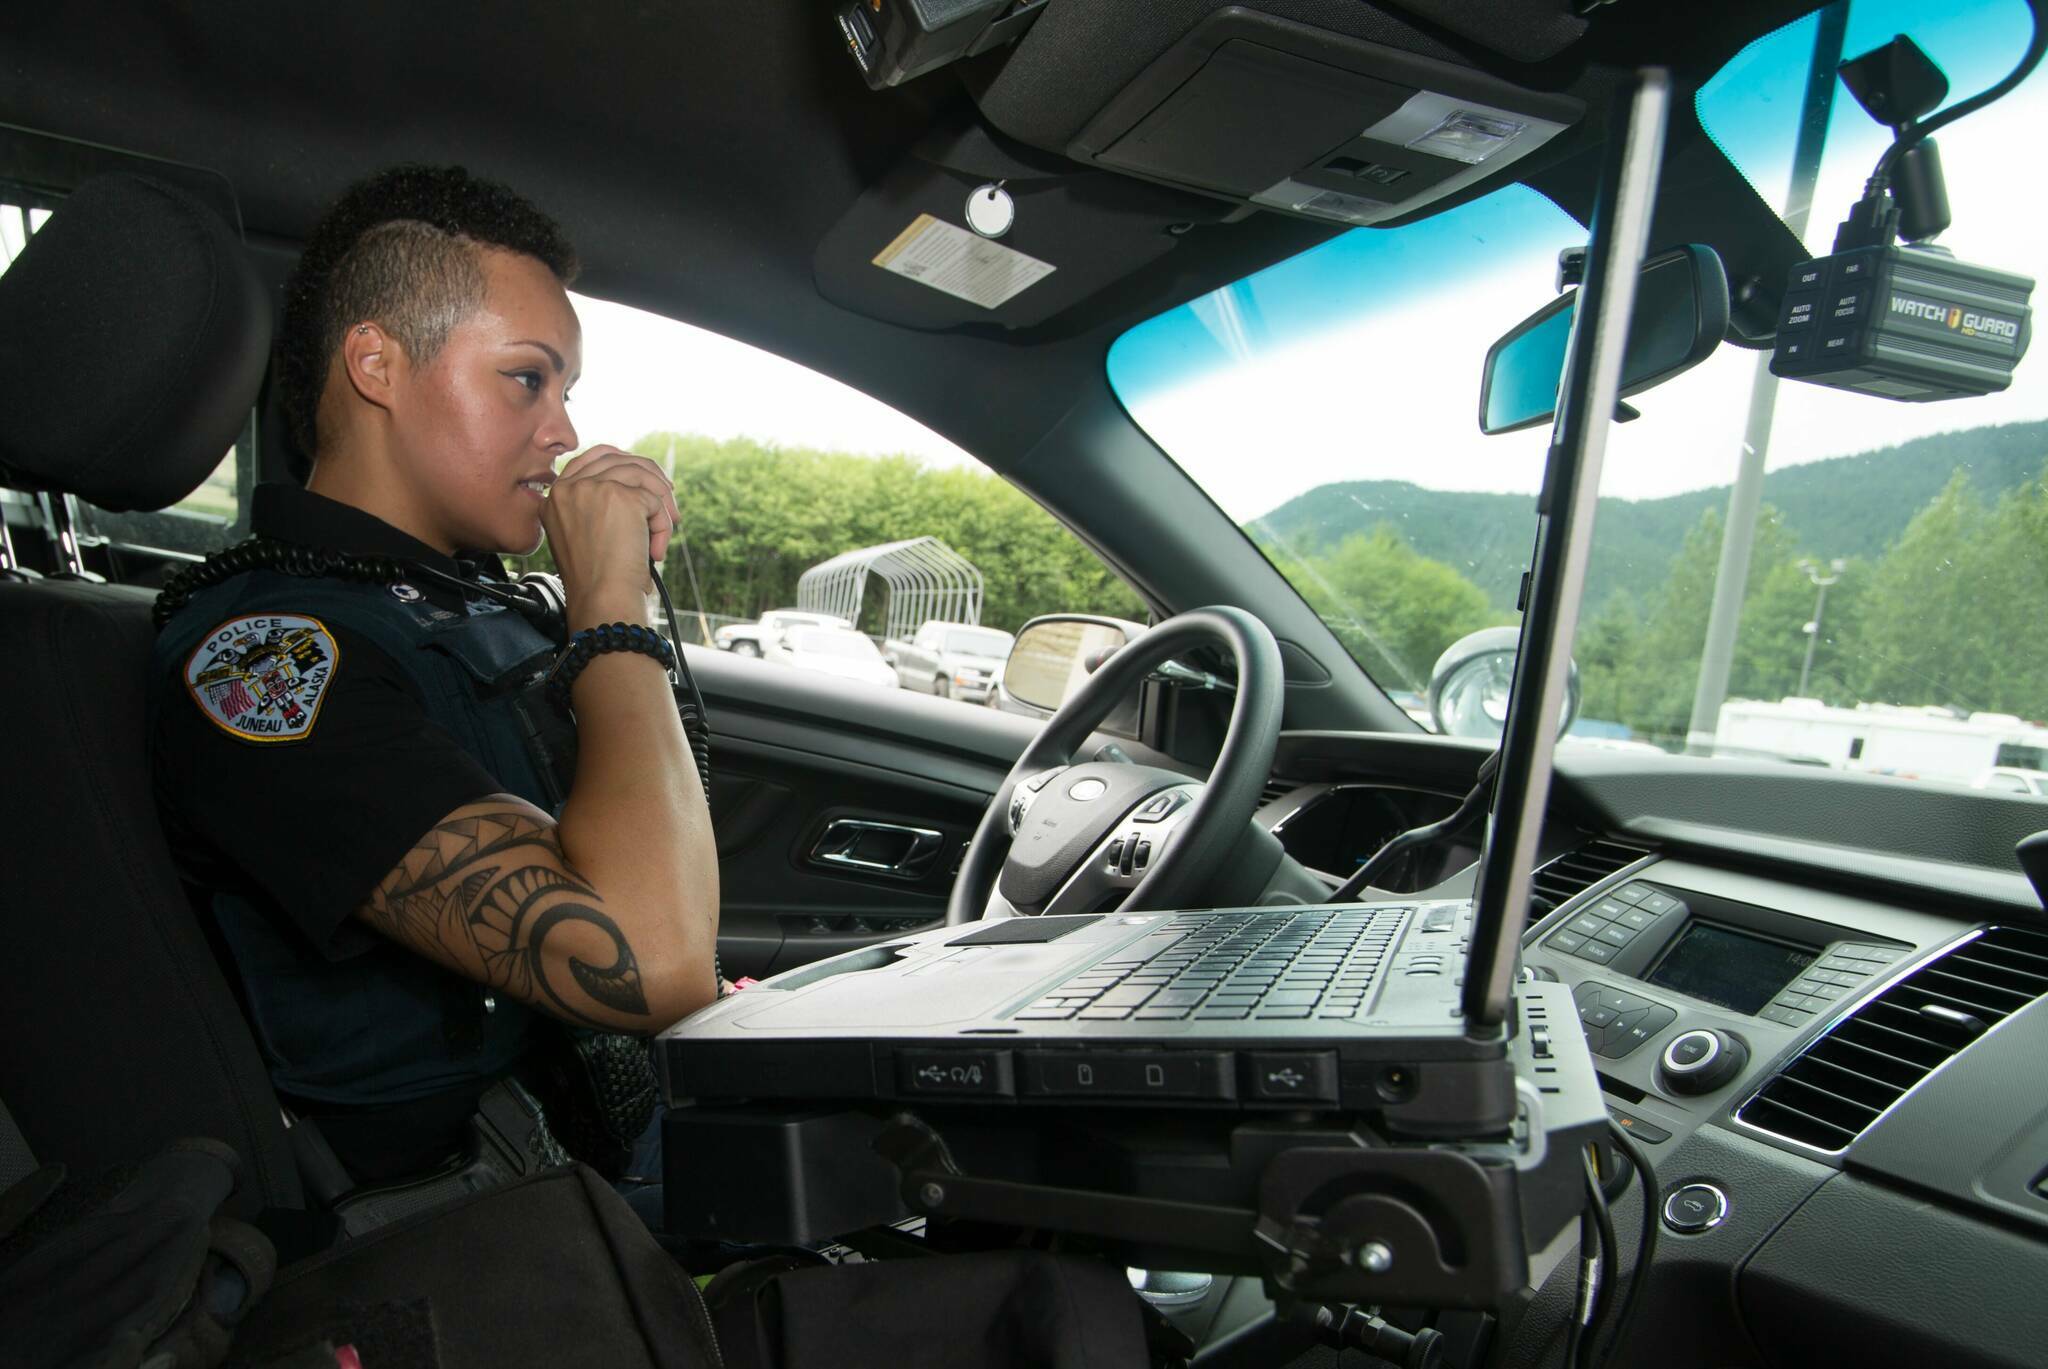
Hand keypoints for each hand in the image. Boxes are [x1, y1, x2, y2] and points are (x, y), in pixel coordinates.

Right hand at [541, 446, 679, 615]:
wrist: (601, 599)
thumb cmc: (596, 581)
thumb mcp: (584, 536)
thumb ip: (596, 507)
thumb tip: (638, 489)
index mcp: (555, 498)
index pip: (590, 459)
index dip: (621, 462)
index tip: (645, 478)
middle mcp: (569, 488)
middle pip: (618, 459)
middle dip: (649, 477)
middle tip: (669, 500)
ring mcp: (593, 488)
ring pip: (641, 476)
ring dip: (661, 504)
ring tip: (664, 534)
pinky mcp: (621, 496)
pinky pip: (655, 500)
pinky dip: (663, 526)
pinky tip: (656, 551)